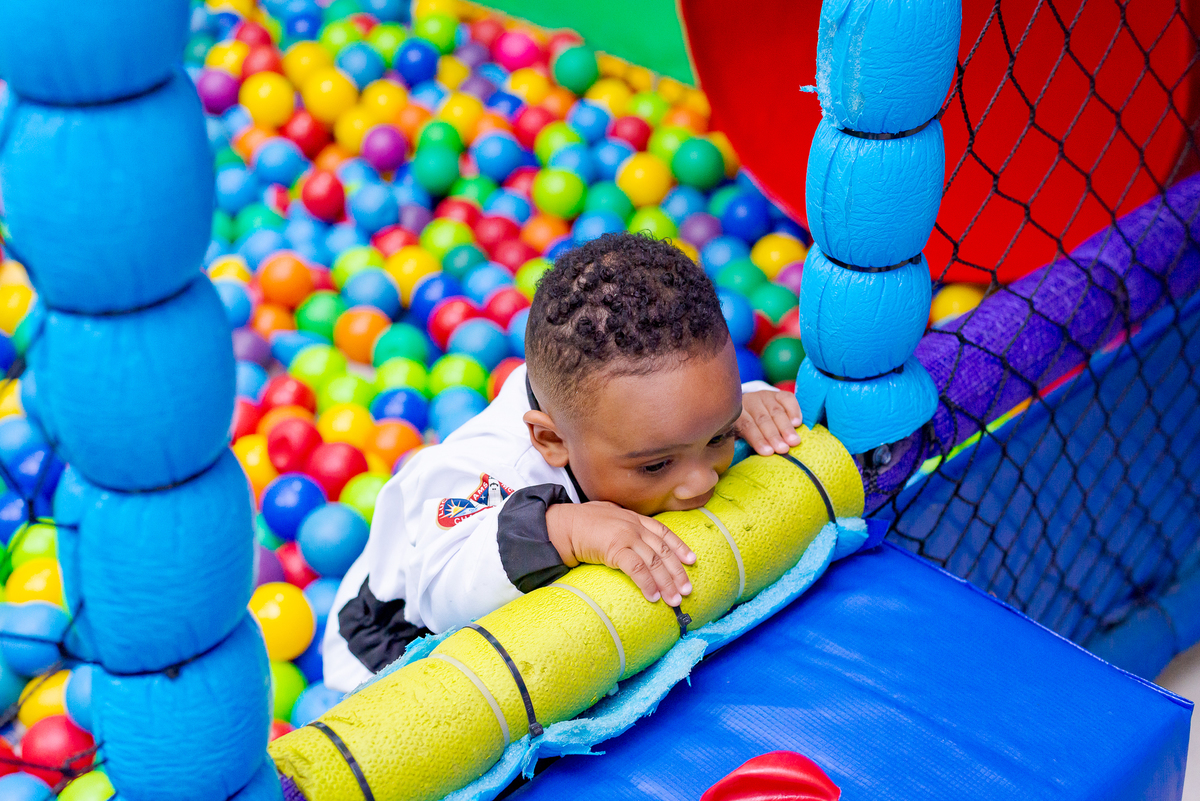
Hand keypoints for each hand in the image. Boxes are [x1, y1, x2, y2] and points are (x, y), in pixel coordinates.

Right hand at [546, 502, 695, 604]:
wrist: (563, 525)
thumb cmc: (582, 525)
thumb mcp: (610, 520)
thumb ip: (624, 527)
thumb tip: (633, 543)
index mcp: (635, 519)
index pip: (664, 533)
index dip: (680, 547)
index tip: (692, 561)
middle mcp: (635, 526)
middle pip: (664, 551)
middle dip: (677, 572)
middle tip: (686, 591)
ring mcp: (626, 536)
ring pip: (654, 562)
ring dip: (666, 583)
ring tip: (673, 600)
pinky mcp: (615, 549)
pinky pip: (637, 569)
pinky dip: (647, 583)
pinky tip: (653, 596)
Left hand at [737, 390, 802, 455]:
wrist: (751, 408)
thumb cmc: (746, 428)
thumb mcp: (739, 434)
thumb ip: (747, 441)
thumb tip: (763, 454)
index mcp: (737, 413)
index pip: (747, 426)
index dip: (758, 439)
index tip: (768, 452)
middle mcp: (750, 402)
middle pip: (762, 419)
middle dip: (774, 435)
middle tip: (783, 448)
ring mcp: (765, 396)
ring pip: (776, 411)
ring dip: (786, 427)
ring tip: (793, 441)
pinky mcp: (778, 394)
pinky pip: (788, 399)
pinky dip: (793, 411)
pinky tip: (797, 423)